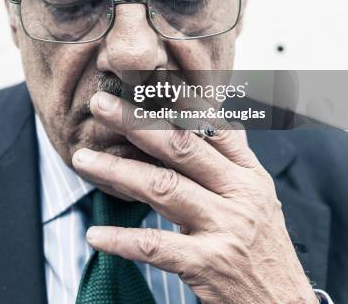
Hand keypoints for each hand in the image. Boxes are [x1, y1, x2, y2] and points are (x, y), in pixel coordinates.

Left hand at [72, 91, 317, 303]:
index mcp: (248, 174)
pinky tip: (96, 234)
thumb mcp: (258, 196)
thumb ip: (232, 157)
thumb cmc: (264, 249)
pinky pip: (155, 246)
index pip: (212, 126)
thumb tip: (210, 115)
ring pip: (162, 187)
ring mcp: (224, 228)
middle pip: (181, 147)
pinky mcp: (208, 265)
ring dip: (116, 171)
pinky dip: (122, 239)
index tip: (142, 81)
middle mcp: (239, 194)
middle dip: (136, 122)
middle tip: (100, 105)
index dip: (177, 100)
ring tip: (83, 160)